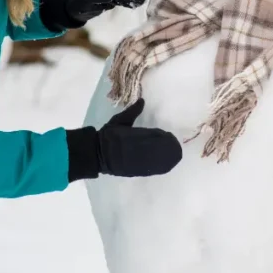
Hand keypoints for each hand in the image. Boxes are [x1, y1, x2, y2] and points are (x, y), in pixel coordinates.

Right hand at [64, 99, 182, 181]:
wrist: (97, 154)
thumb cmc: (108, 136)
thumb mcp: (119, 121)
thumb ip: (132, 112)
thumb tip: (142, 101)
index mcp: (136, 135)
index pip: (156, 136)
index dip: (164, 136)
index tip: (168, 134)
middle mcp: (139, 149)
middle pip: (161, 148)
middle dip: (170, 146)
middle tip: (173, 143)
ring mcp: (139, 162)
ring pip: (161, 160)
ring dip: (170, 156)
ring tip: (174, 153)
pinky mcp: (139, 171)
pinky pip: (156, 170)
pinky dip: (165, 166)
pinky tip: (170, 163)